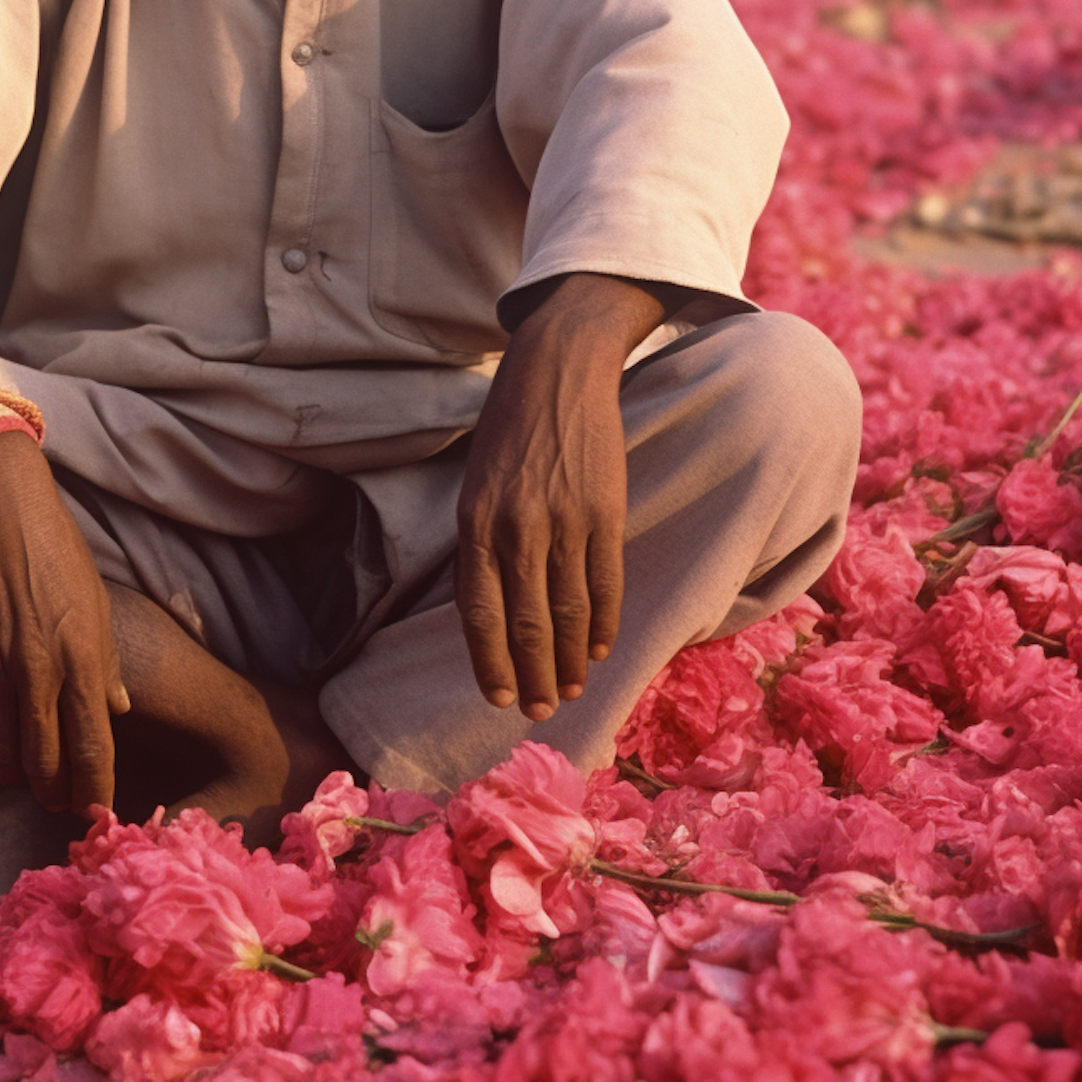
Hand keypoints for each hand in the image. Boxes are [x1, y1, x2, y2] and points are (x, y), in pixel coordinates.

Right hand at [0, 429, 129, 811]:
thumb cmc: (55, 550)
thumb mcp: (97, 603)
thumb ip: (104, 664)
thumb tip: (117, 710)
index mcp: (80, 655)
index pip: (90, 749)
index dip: (94, 791)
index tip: (97, 811)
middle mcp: (34, 669)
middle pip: (41, 765)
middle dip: (53, 792)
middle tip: (59, 797)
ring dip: (15, 771)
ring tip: (28, 768)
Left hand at [455, 274, 664, 720]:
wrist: (556, 371)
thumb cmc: (508, 431)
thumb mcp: (475, 484)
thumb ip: (480, 546)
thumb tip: (489, 613)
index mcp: (475, 522)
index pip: (480, 613)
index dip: (490, 661)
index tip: (499, 696)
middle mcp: (517, 528)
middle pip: (526, 623)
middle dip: (534, 674)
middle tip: (541, 710)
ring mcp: (564, 522)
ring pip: (568, 611)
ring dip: (569, 660)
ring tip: (571, 689)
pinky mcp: (605, 513)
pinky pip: (605, 583)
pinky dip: (602, 623)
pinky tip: (598, 649)